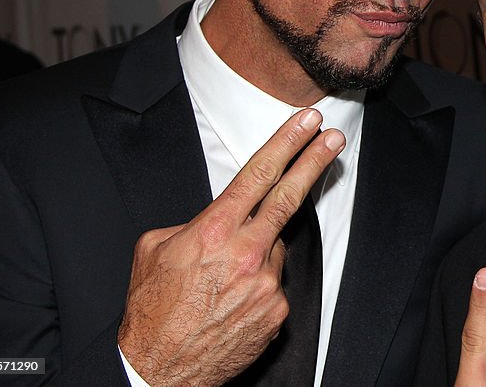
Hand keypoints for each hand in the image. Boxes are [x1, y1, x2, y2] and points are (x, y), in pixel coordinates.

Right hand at [117, 108, 343, 385]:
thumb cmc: (152, 310)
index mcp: (213, 232)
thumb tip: (220, 217)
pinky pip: (273, 283)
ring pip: (274, 248)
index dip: (286, 143)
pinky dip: (257, 284)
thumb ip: (194, 224)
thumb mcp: (155, 249)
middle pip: (289, 197)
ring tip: (223, 278)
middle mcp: (245, 254)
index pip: (258, 175)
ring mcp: (266, 284)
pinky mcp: (276, 311)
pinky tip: (231, 301)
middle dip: (314, 161)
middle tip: (334, 138)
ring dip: (258, 251)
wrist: (158, 371)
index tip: (306, 124)